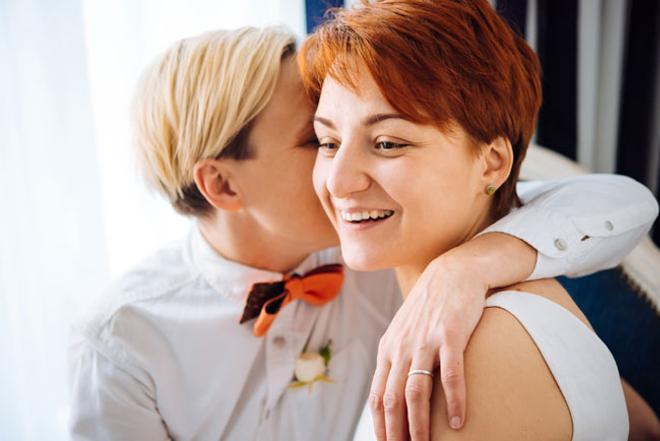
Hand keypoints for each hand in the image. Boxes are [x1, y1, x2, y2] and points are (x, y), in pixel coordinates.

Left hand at [368, 232, 535, 440]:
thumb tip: (395, 391)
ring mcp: (425, 341)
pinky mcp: (450, 335)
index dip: (380, 425)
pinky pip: (451, 375)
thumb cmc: (430, 306)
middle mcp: (401, 347)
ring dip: (419, 425)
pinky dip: (454, 401)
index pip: (377, 395)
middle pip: (392, 399)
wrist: (453, 272)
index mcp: (389, 349)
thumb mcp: (405, 331)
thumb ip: (398, 358)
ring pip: (416, 392)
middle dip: (396, 432)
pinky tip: (459, 421)